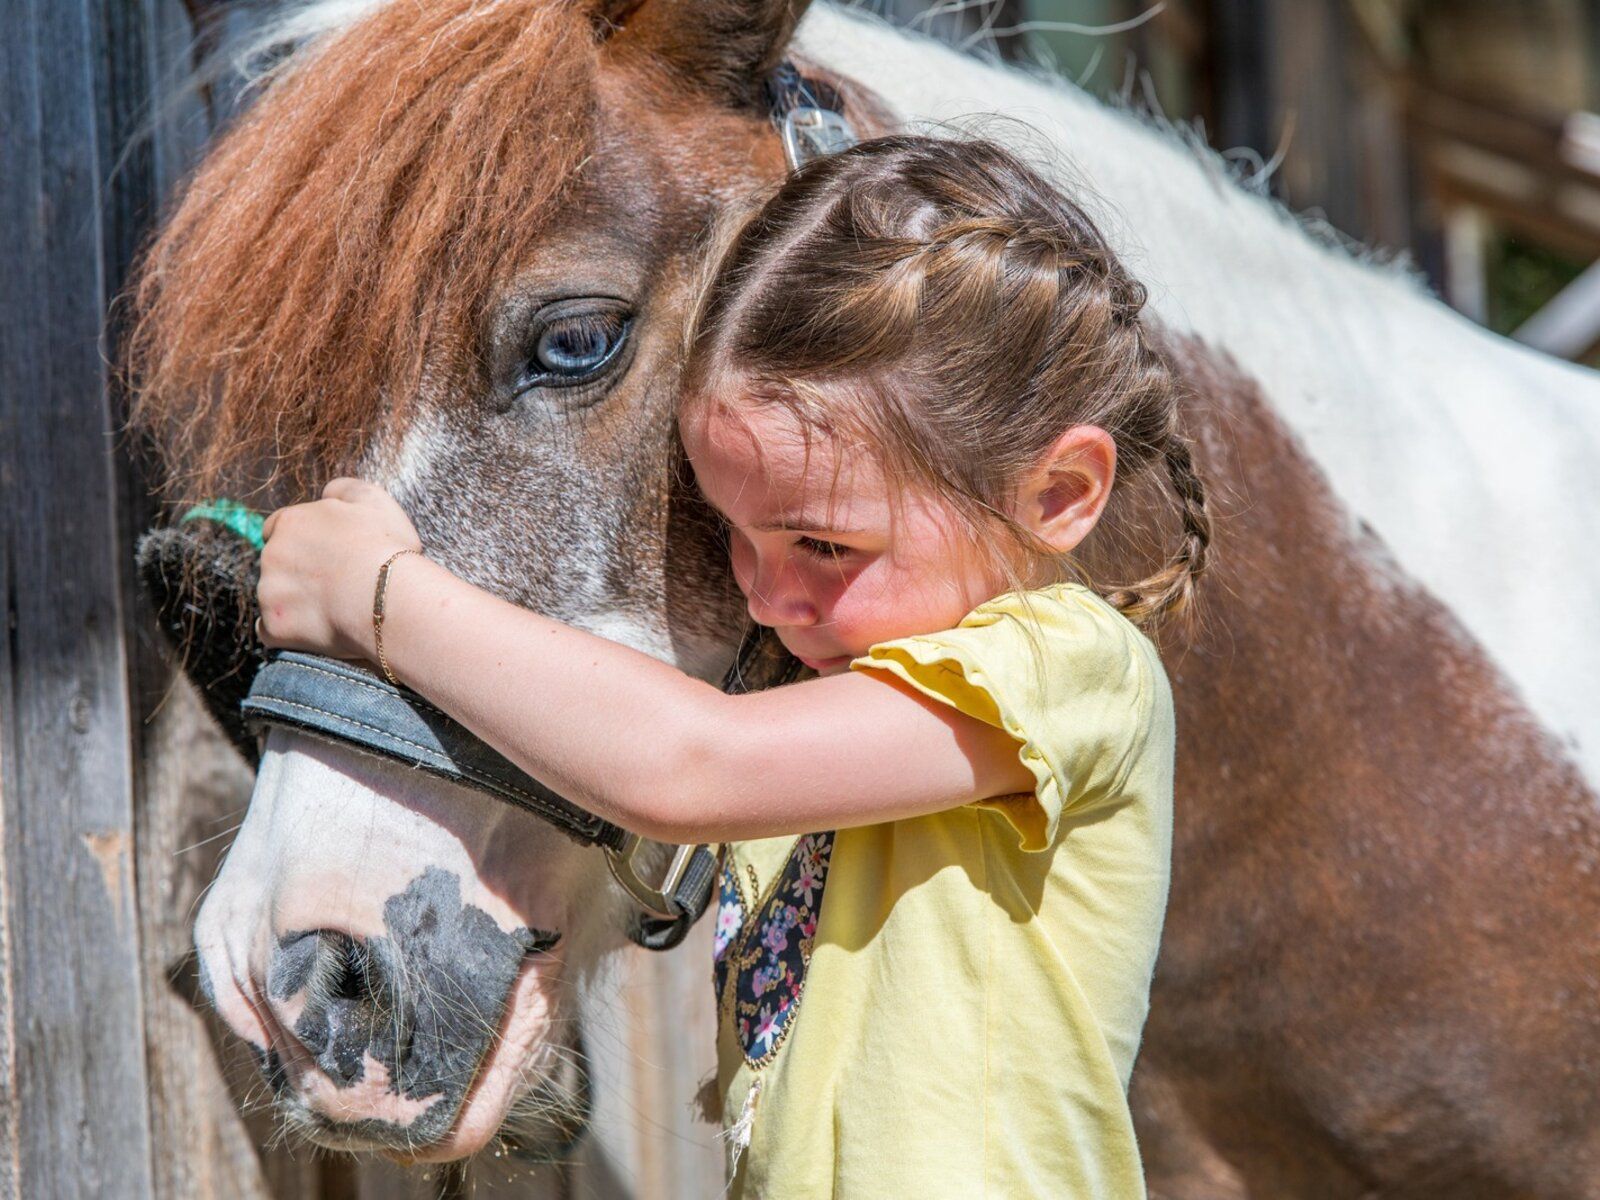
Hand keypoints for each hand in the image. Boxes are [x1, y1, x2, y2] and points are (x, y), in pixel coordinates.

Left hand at [258, 478, 422, 659]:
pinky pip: (270, 630)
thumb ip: (344, 489)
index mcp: (291, 522)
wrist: (389, 598)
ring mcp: (269, 592)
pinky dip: (286, 630)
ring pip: (273, 595)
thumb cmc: (384, 548)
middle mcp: (271, 554)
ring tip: (332, 609)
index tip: (326, 553)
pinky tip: (313, 630)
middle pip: (275, 562)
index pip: (278, 526)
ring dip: (293, 600)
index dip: (303, 540)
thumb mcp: (373, 500)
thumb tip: (328, 492)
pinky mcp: (274, 627)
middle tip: (335, 581)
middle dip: (298, 570)